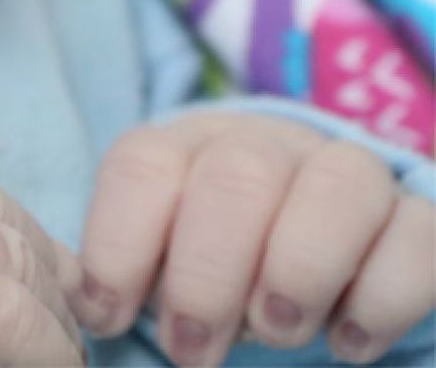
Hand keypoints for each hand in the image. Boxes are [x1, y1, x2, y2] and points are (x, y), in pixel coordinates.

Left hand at [74, 111, 434, 365]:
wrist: (300, 242)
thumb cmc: (210, 262)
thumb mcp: (157, 257)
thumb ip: (125, 270)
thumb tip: (88, 306)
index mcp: (186, 146)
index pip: (143, 166)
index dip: (118, 244)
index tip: (108, 318)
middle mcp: (268, 144)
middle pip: (239, 175)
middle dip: (208, 273)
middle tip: (194, 350)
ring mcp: (348, 172)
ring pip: (339, 186)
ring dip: (298, 270)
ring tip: (275, 333)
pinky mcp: (415, 219)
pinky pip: (417, 235)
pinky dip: (380, 296)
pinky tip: (347, 342)